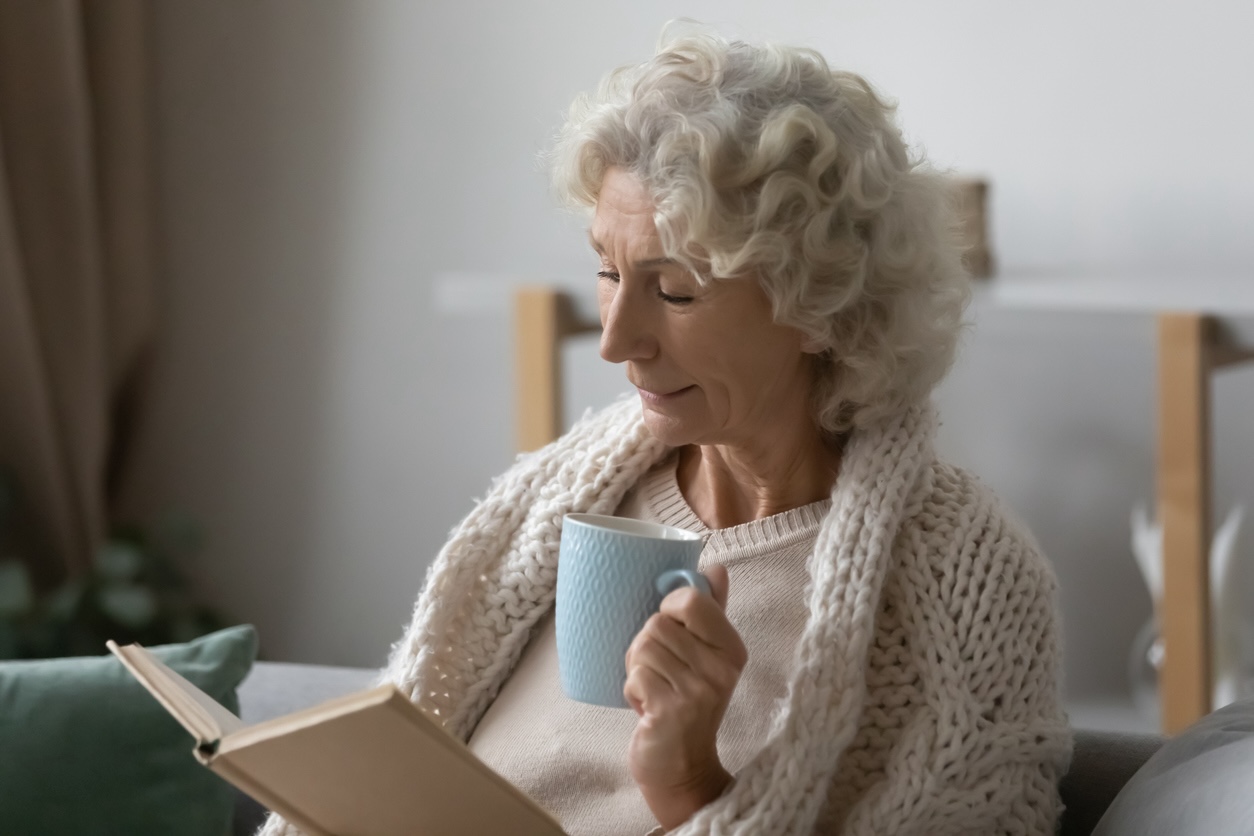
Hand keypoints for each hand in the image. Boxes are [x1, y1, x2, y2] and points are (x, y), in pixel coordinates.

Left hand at [624, 564, 746, 829]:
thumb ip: (710, 611)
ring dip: (638, 670)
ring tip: (655, 691)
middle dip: (647, 647)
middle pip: (656, 624)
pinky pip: (635, 675)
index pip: (690, 599)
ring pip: (642, 648)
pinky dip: (633, 690)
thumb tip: (716, 568)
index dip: (667, 609)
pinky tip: (648, 709)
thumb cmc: (687, 704)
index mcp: (732, 648)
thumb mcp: (706, 657)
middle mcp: (720, 668)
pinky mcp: (671, 711)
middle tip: (662, 675)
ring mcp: (698, 691)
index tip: (672, 634)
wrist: (682, 767)